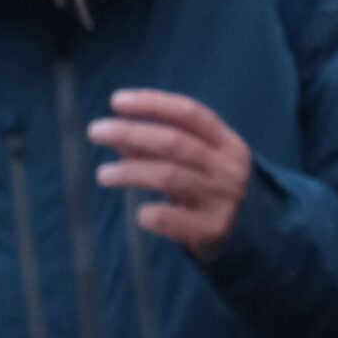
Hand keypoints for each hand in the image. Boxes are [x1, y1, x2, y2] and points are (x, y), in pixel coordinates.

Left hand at [90, 90, 252, 258]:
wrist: (242, 236)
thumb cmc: (208, 189)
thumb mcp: (194, 162)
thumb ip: (157, 145)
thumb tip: (114, 130)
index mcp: (228, 144)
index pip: (190, 114)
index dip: (153, 103)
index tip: (116, 101)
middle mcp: (229, 168)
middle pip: (175, 142)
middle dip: (131, 132)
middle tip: (95, 130)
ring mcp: (223, 198)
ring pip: (169, 176)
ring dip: (130, 172)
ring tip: (103, 174)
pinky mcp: (211, 229)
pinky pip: (170, 218)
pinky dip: (150, 213)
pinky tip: (141, 212)